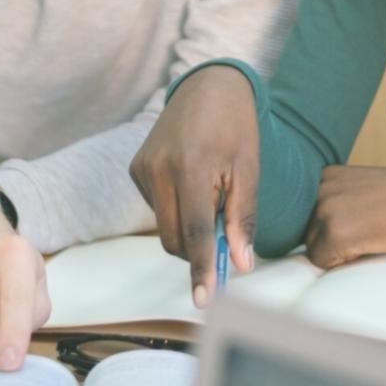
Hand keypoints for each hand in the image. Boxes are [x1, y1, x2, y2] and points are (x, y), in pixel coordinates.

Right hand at [130, 64, 258, 306]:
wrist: (208, 86)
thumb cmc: (236, 127)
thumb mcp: (250, 169)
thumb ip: (244, 218)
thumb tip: (240, 264)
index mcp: (192, 166)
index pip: (195, 231)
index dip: (202, 268)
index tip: (205, 299)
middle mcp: (159, 168)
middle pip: (174, 237)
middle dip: (198, 250)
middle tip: (227, 241)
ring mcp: (142, 168)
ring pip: (164, 227)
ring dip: (189, 228)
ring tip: (213, 196)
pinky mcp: (135, 168)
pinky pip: (157, 208)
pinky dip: (178, 210)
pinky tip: (194, 183)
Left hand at [305, 165, 385, 268]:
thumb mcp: (359, 185)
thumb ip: (335, 199)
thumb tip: (317, 229)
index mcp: (325, 176)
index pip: (309, 213)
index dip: (331, 225)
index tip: (355, 220)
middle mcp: (319, 190)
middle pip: (308, 230)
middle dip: (331, 239)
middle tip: (363, 230)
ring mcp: (325, 211)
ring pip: (313, 247)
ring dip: (335, 250)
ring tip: (365, 236)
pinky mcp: (335, 233)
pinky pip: (322, 261)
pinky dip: (341, 261)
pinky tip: (365, 245)